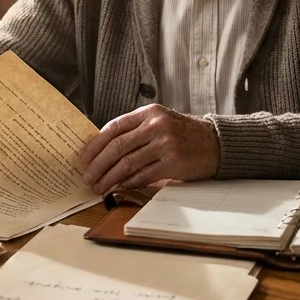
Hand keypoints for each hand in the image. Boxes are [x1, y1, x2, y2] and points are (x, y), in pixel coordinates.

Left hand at [79, 105, 219, 193]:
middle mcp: (156, 125)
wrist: (216, 143)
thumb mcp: (160, 122)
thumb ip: (135, 132)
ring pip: (127, 163)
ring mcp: (165, 144)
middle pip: (117, 146)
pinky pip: (143, 175)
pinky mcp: (173, 163)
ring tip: (99, 187)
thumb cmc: (183, 135)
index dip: (95, 144)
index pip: (114, 128)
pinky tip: (119, 187)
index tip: (84, 158)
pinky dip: (128, 183)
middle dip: (98, 164)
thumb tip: (103, 151)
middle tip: (87, 177)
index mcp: (149, 113)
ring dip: (109, 178)